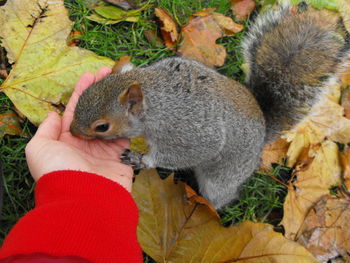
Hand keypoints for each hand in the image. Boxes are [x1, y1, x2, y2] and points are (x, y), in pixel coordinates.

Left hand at [25, 68, 133, 191]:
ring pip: (110, 121)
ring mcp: (103, 150)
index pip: (75, 110)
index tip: (90, 76)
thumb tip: (53, 115)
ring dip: (116, 104)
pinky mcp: (119, 157)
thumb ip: (45, 130)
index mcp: (66, 139)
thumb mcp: (39, 149)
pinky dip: (128, 123)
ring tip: (123, 87)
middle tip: (109, 75)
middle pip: (95, 112)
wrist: (84, 199)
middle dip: (101, 93)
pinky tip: (131, 108)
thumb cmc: (58, 172)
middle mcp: (85, 143)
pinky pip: (125, 136)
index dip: (82, 92)